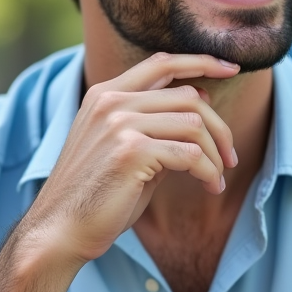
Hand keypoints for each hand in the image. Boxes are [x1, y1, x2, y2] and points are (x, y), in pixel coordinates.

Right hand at [20, 52, 240, 265]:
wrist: (60, 230)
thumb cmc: (97, 195)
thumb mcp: (125, 148)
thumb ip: (157, 123)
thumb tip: (203, 100)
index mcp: (105, 95)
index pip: (161, 63)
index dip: (200, 61)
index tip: (231, 68)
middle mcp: (111, 102)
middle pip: (189, 95)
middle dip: (219, 127)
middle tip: (231, 157)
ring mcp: (119, 124)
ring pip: (194, 123)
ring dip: (215, 154)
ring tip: (218, 177)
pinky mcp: (131, 151)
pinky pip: (190, 154)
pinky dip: (208, 171)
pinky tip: (210, 187)